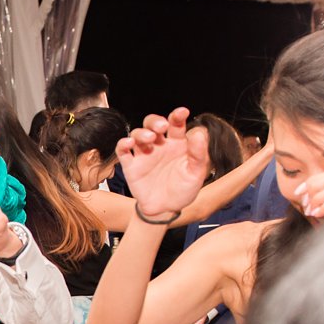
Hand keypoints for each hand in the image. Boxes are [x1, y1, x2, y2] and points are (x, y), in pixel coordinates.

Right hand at [118, 107, 208, 222]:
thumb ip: (198, 154)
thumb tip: (200, 133)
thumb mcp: (196, 174)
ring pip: (137, 134)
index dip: (177, 116)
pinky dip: (123, 144)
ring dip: (142, 133)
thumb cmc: (182, 191)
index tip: (181, 112)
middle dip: (155, 121)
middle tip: (162, 127)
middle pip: (153, 124)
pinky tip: (129, 144)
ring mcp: (144, 155)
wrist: (165, 210)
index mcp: (177, 145)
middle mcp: (159, 146)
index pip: (176, 125)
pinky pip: (123, 151)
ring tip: (150, 139)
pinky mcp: (131, 166)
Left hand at [294, 168, 323, 220]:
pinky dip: (323, 209)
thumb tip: (302, 193)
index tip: (298, 194)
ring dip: (315, 202)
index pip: (318, 177)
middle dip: (309, 194)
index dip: (305, 185)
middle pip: (320, 183)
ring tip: (311, 211)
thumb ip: (323, 189)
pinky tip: (317, 214)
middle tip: (305, 205)